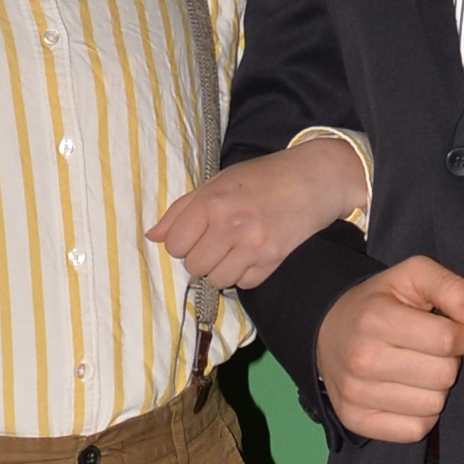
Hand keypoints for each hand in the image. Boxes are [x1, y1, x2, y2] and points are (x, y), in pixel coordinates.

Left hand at [148, 138, 368, 290]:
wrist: (311, 180)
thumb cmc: (261, 178)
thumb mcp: (217, 183)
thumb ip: (181, 210)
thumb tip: (152, 237)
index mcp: (212, 202)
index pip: (176, 245)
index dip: (182, 241)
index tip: (196, 233)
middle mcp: (230, 226)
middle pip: (194, 266)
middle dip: (201, 257)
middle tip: (217, 241)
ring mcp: (253, 246)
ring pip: (217, 280)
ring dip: (221, 269)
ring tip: (234, 249)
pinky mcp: (273, 261)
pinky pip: (244, 284)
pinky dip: (244, 274)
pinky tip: (252, 254)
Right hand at [316, 255, 463, 441]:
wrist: (327, 333)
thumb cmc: (378, 304)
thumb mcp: (411, 276)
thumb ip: (449, 285)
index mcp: (375, 319)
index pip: (446, 340)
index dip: (462, 336)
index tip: (451, 331)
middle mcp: (361, 359)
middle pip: (443, 375)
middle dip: (448, 362)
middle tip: (429, 352)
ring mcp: (356, 394)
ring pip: (433, 405)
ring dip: (435, 389)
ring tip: (417, 371)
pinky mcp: (357, 421)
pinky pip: (416, 430)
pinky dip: (421, 415)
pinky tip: (408, 394)